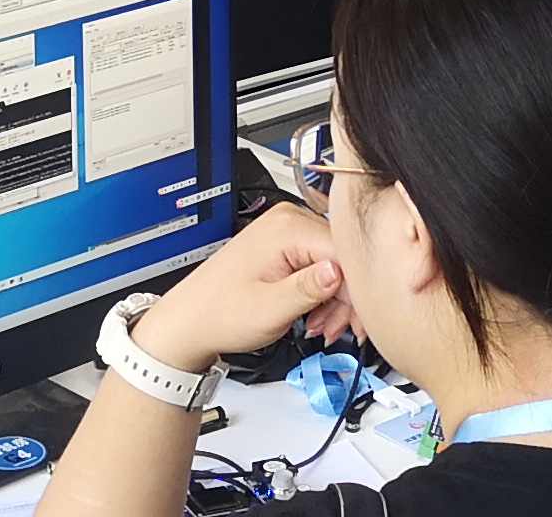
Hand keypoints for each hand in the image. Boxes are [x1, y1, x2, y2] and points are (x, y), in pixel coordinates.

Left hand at [132, 202, 349, 370]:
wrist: (191, 320)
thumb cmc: (219, 313)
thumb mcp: (270, 309)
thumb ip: (310, 289)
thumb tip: (342, 272)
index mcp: (286, 227)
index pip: (346, 253)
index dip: (357, 292)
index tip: (360, 321)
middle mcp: (288, 220)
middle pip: (344, 258)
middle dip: (346, 300)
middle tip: (339, 331)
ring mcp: (286, 231)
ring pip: (336, 265)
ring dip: (335, 302)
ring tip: (320, 328)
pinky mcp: (285, 246)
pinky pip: (320, 267)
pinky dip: (322, 295)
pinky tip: (314, 316)